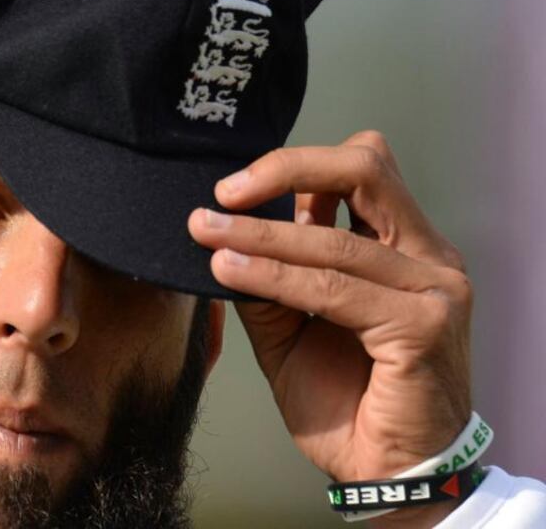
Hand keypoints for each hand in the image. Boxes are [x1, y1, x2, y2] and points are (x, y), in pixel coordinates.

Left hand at [188, 131, 472, 527]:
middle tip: (222, 194)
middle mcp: (427, 256)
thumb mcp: (292, 330)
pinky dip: (273, 277)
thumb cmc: (346, 402)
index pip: (359, 171)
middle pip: (364, 170)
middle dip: (285, 168)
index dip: (294, 165)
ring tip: (206, 235)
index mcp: (403, 248)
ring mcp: (433, 288)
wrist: (385, 473)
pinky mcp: (422, 324)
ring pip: (333, 240)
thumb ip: (269, 281)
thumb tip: (219, 238)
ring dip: (258, 236)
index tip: (231, 189)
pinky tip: (230, 272)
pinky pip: (332, 288)